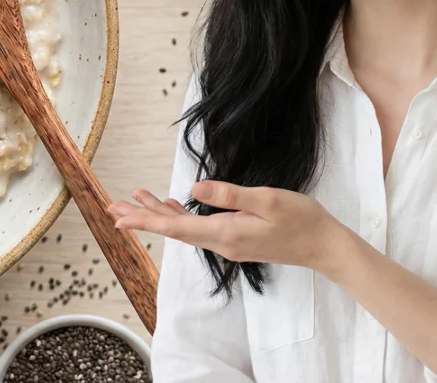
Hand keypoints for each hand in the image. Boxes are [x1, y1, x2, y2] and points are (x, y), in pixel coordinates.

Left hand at [108, 181, 348, 271]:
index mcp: (225, 232)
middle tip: (112, 207)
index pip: (176, 227)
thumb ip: (230, 195)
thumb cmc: (301, 219)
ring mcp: (228, 242)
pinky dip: (181, 216)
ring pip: (184, 228)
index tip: (119, 216)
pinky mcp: (236, 239)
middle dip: (142, 217)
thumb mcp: (267, 199)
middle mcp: (221, 242)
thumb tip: (193, 189)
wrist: (324, 246)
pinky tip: (172, 206)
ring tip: (135, 200)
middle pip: (173, 230)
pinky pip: (199, 228)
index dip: (145, 220)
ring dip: (159, 215)